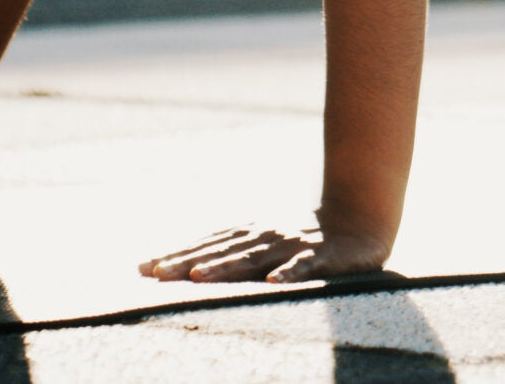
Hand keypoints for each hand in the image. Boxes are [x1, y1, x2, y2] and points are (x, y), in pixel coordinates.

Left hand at [137, 222, 392, 283]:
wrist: (359, 220)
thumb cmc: (304, 238)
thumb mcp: (265, 242)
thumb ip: (233, 252)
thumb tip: (189, 266)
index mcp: (250, 234)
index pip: (207, 245)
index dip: (176, 255)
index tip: (145, 268)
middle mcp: (265, 236)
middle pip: (221, 251)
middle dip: (188, 262)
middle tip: (158, 273)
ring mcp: (291, 245)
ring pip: (254, 258)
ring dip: (226, 267)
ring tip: (200, 277)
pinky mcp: (321, 257)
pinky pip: (303, 267)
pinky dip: (288, 274)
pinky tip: (272, 283)